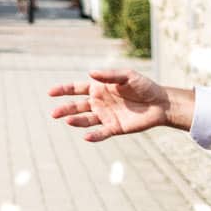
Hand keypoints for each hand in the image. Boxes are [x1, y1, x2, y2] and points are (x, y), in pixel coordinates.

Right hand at [46, 69, 172, 141]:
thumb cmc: (143, 86)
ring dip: (77, 121)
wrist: (160, 103)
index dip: (63, 90)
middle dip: (64, 109)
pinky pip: (101, 133)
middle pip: (77, 106)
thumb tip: (90, 73)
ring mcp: (105, 116)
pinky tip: (86, 137)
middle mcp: (99, 103)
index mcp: (98, 88)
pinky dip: (94, 136)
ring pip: (86, 120)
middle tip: (54, 113)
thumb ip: (109, 75)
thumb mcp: (127, 76)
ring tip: (68, 120)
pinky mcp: (115, 128)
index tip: (50, 92)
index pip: (76, 89)